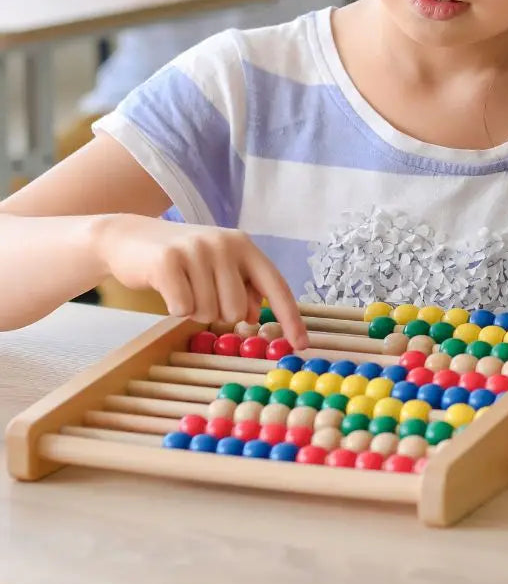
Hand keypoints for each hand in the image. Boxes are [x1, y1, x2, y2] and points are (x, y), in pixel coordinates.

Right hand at [94, 214, 308, 348]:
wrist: (128, 237)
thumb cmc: (181, 260)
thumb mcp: (218, 267)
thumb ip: (242, 288)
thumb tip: (256, 316)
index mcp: (245, 246)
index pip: (277, 286)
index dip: (291, 318)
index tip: (302, 345)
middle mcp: (226, 244)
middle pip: (237, 311)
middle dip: (218, 314)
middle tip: (199, 293)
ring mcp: (197, 249)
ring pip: (209, 313)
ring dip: (194, 311)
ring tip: (182, 287)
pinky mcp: (168, 261)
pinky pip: (182, 308)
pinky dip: (175, 308)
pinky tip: (166, 288)